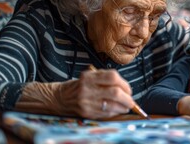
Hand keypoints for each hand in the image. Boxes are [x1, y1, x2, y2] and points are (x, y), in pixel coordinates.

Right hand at [15, 69, 134, 118]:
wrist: (58, 98)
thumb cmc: (78, 86)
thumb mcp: (89, 76)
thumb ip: (105, 78)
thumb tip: (126, 87)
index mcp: (88, 77)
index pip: (112, 77)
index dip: (124, 83)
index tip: (128, 88)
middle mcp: (87, 89)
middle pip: (115, 92)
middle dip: (127, 97)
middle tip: (131, 99)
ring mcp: (86, 102)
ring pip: (112, 105)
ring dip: (124, 106)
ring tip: (127, 106)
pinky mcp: (86, 112)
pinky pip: (106, 113)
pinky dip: (115, 112)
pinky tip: (118, 110)